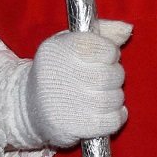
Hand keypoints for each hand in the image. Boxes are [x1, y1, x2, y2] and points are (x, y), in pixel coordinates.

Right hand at [11, 20, 131, 149]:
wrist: (29, 107)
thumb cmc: (58, 70)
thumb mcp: (70, 43)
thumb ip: (101, 32)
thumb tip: (127, 29)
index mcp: (58, 50)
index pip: (104, 48)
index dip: (111, 53)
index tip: (103, 57)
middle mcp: (59, 76)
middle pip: (112, 74)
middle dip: (114, 76)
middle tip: (102, 78)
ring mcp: (66, 103)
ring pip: (115, 98)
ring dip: (114, 97)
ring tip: (100, 95)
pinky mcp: (73, 127)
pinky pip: (113, 121)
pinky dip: (116, 116)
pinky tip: (105, 112)